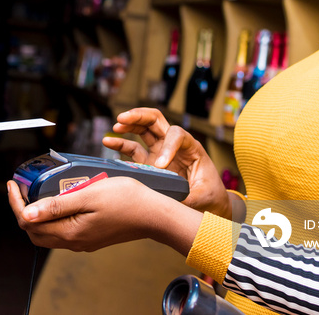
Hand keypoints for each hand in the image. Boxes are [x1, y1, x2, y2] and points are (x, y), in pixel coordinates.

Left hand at [8, 176, 168, 251]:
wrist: (153, 214)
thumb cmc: (126, 199)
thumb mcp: (88, 195)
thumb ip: (57, 205)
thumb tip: (26, 214)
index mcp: (69, 232)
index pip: (28, 222)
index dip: (16, 203)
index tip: (13, 183)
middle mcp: (73, 241)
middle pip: (34, 231)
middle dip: (22, 210)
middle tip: (22, 188)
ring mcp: (82, 241)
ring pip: (48, 232)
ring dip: (37, 214)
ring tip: (37, 191)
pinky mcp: (90, 237)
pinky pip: (62, 231)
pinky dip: (53, 217)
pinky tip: (59, 199)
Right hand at [101, 108, 231, 219]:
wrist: (208, 202)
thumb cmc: (210, 196)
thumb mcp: (203, 197)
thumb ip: (187, 197)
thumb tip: (169, 201)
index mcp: (191, 148)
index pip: (177, 135)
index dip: (168, 147)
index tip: (159, 165)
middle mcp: (174, 145)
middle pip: (156, 120)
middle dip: (140, 116)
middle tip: (123, 117)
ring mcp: (159, 151)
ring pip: (143, 129)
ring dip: (129, 124)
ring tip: (116, 125)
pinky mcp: (148, 162)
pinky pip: (133, 148)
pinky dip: (120, 143)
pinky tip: (108, 141)